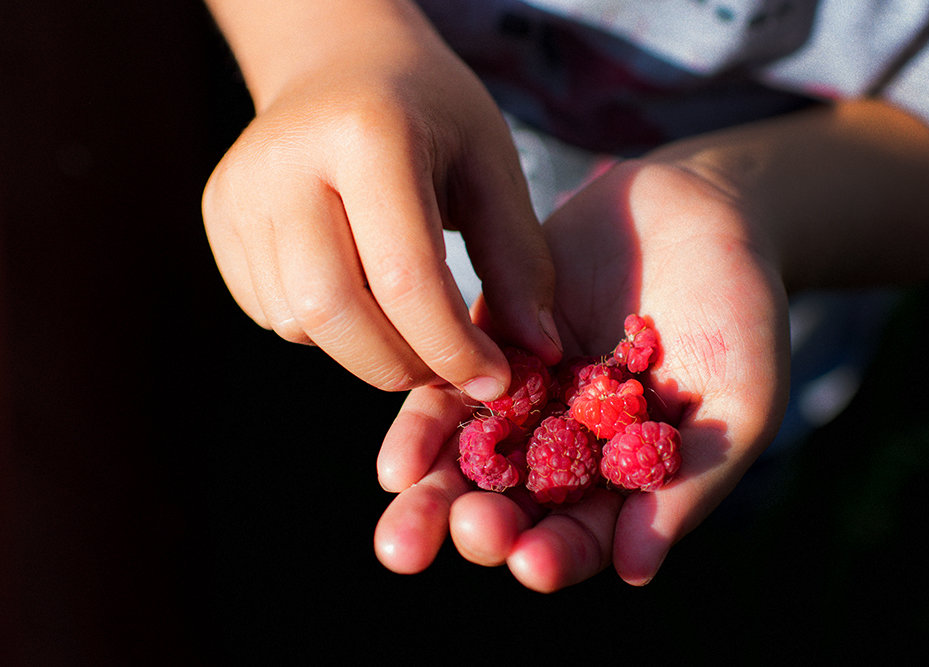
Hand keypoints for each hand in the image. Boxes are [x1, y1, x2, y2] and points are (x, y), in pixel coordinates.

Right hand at [201, 15, 559, 397]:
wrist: (341, 62)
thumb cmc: (429, 115)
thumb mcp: (491, 168)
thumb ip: (519, 262)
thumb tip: (538, 353)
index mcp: (368, 134)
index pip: (406, 276)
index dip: (452, 347)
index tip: (492, 381)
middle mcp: (286, 161)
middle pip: (334, 313)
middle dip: (399, 364)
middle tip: (443, 367)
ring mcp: (240, 190)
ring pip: (298, 323)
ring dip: (362, 347)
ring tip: (406, 318)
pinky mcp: (217, 217)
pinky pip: (269, 312)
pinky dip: (324, 327)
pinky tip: (358, 289)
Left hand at [374, 158, 790, 589]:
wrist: (702, 212)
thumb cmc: (741, 313)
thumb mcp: (739, 401)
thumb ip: (689, 481)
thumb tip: (634, 572)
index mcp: (623, 476)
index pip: (584, 533)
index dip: (559, 554)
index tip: (533, 564)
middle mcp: (566, 448)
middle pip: (514, 507)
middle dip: (485, 529)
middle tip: (470, 532)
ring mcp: (525, 398)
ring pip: (469, 460)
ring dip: (435, 496)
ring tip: (404, 523)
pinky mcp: (490, 346)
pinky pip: (448, 392)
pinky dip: (423, 429)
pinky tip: (398, 463)